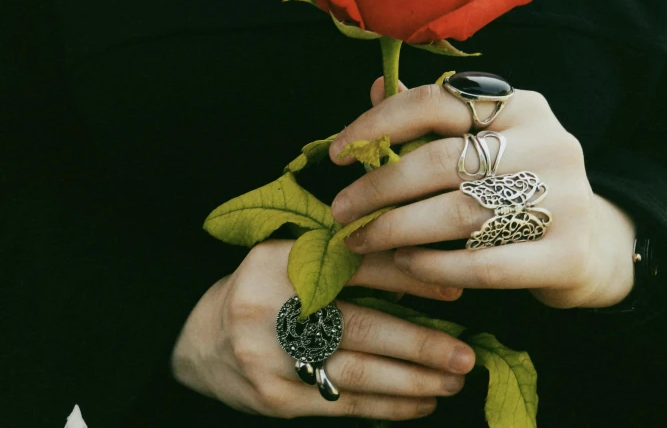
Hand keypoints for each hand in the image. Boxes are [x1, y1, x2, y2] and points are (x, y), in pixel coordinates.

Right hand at [171, 240, 474, 419]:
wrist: (202, 342)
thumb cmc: (261, 293)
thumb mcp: (289, 263)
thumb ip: (340, 268)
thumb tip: (416, 280)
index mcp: (278, 262)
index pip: (355, 268)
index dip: (408, 280)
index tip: (453, 290)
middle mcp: (270, 308)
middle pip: (358, 327)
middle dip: (419, 344)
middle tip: (464, 355)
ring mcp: (269, 359)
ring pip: (354, 373)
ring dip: (411, 381)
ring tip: (452, 382)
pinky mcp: (275, 399)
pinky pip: (341, 404)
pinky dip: (386, 406)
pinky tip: (419, 404)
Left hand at [328, 78, 635, 308]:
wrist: (589, 244)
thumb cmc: (517, 188)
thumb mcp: (483, 145)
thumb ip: (433, 120)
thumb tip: (379, 85)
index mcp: (522, 105)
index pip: (437, 100)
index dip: (378, 124)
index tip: (337, 154)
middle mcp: (549, 142)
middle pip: (441, 159)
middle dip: (378, 187)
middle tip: (341, 210)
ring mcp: (565, 197)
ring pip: (459, 211)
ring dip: (397, 229)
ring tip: (361, 240)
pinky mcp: (568, 252)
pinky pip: (485, 262)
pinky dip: (435, 265)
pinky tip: (406, 264)